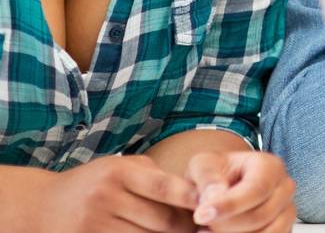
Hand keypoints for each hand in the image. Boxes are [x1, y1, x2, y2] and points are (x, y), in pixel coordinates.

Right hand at [36, 154, 198, 231]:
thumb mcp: (121, 168)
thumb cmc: (94, 183)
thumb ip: (156, 177)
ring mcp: (94, 225)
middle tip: (206, 225)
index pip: (164, 187)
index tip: (216, 202)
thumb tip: (199, 192)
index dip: (193, 197)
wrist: (40, 206)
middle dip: (188, 226)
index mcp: (118, 172)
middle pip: (161, 220)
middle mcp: (105, 198)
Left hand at [185, 150, 294, 232]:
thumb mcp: (203, 165)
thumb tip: (215, 194)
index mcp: (270, 166)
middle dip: (224, 225)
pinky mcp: (283, 230)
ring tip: (207, 230)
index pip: (257, 189)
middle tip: (202, 220)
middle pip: (260, 216)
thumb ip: (207, 177)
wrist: (219, 188)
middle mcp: (285, 188)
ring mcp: (287, 212)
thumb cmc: (214, 175)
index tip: (201, 215)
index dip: (230, 205)